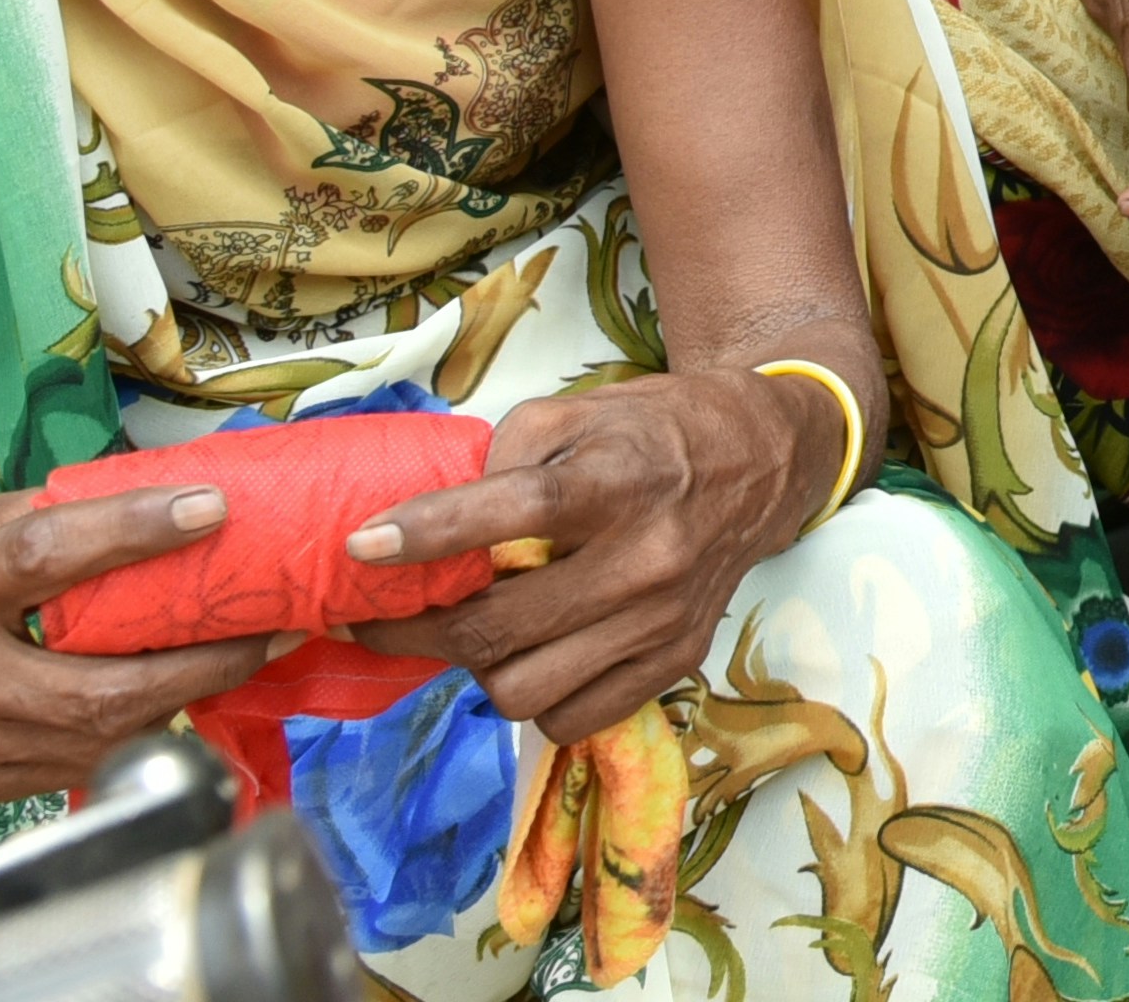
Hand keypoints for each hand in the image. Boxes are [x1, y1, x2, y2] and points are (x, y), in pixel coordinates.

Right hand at [0, 483, 271, 803]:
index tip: (211, 509)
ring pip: (92, 739)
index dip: (131, 534)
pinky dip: (133, 730)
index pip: (43, 558)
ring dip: (180, 701)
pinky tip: (173, 696)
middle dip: (195, 664)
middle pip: (88, 687)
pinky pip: (72, 765)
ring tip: (239, 658)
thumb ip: (56, 513)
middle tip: (266, 629)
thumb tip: (172, 495)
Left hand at [342, 364, 844, 735]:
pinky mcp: (676, 660)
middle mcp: (647, 555)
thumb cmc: (656, 431)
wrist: (766, 461)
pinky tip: (532, 653)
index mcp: (621, 477)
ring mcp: (663, 619)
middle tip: (377, 619)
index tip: (362, 546)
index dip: (426, 534)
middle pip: (497, 628)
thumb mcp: (579, 410)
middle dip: (414, 630)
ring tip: (472, 633)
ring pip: (522, 690)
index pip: (514, 510)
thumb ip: (501, 456)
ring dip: (477, 668)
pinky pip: (570, 718)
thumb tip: (426, 521)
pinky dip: (534, 697)